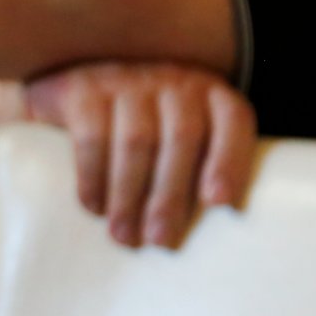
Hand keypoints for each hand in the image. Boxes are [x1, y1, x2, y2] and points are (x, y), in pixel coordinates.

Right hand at [24, 62, 256, 248]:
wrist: (82, 74)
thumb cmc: (147, 125)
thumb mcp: (183, 134)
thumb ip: (205, 167)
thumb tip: (219, 229)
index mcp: (210, 93)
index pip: (233, 119)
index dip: (229, 161)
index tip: (218, 203)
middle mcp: (173, 80)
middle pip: (182, 138)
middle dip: (170, 196)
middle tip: (160, 241)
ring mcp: (128, 79)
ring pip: (136, 141)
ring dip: (129, 196)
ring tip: (124, 235)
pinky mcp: (84, 88)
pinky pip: (92, 135)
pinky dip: (93, 176)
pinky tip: (93, 206)